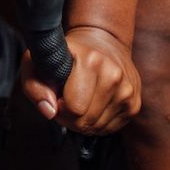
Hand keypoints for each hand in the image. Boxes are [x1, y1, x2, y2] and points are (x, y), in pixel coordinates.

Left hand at [21, 24, 141, 134]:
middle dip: (70, 118)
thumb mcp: (39, 61)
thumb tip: (49, 111)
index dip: (59, 108)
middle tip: (65, 101)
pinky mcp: (134, 104)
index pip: (74, 108)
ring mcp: (128, 91)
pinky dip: (96, 123)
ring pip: (98, 128)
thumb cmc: (67, 53)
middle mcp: (114, 76)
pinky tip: (91, 105)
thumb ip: (35, 86)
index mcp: (92, 62)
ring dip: (83, 121)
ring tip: (78, 101)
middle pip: (86, 121)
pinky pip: (110, 129)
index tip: (57, 97)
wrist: (102, 40)